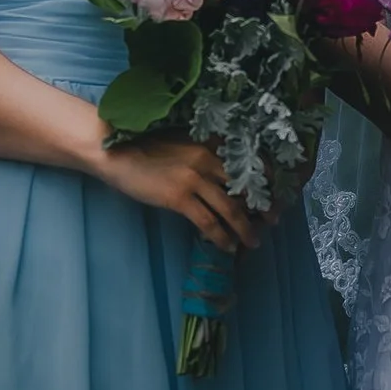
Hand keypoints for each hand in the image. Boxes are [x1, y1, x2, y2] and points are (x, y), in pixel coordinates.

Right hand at [87, 136, 260, 254]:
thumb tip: (223, 176)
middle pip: (245, 186)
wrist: (114, 152)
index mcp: (209, 143)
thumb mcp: (181, 144)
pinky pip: (208, 222)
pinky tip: (227, 246)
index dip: (266, 178)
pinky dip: (221, 236)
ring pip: (230, 208)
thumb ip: (203, 154)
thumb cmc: (144, 148)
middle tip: (274, 220)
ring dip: (245, 228)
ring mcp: (194, 178)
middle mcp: (207, 158)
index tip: (276, 192)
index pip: (247, 160)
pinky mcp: (178, 197)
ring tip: (253, 241)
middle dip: (263, 206)